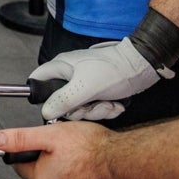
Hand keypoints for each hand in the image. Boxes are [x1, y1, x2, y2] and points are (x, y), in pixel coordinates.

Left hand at [0, 123, 127, 178]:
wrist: (125, 162)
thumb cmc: (93, 149)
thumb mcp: (49, 135)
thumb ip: (20, 138)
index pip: (19, 163)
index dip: (26, 147)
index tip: (38, 139)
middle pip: (38, 168)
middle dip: (46, 152)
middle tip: (61, 141)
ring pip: (57, 172)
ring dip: (62, 159)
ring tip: (76, 148)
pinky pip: (74, 178)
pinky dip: (77, 167)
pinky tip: (86, 157)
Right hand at [32, 37, 164, 120]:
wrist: (141, 69)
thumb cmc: (113, 69)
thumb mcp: (85, 87)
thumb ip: (63, 100)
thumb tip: (46, 111)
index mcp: (60, 67)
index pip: (37, 80)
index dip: (40, 94)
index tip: (56, 107)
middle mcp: (69, 76)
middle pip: (60, 102)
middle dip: (80, 110)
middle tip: (92, 105)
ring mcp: (82, 85)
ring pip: (79, 108)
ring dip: (96, 111)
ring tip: (108, 103)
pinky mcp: (95, 92)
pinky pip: (93, 108)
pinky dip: (105, 109)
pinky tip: (114, 103)